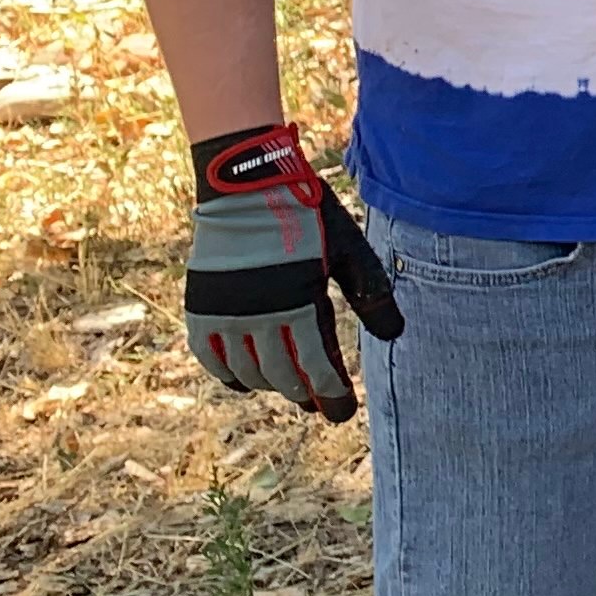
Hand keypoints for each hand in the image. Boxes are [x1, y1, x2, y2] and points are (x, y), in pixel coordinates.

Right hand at [184, 123, 404, 421]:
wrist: (248, 183)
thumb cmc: (307, 215)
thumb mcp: (347, 250)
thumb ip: (370, 293)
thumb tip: (395, 335)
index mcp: (298, 301)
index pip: (317, 366)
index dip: (331, 393)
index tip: (342, 412)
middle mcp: (257, 314)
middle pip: (281, 374)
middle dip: (304, 392)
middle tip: (319, 402)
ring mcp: (224, 312)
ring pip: (246, 371)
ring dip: (270, 384)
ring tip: (290, 385)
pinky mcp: (200, 305)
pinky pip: (209, 356)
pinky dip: (228, 373)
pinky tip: (245, 379)